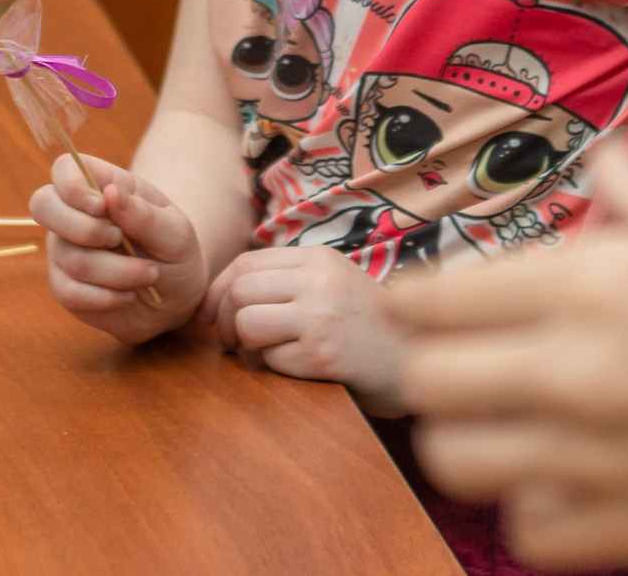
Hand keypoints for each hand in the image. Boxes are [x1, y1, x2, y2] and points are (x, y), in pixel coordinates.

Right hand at [31, 152, 206, 343]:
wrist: (175, 294)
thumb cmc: (175, 251)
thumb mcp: (175, 232)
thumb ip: (144, 214)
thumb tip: (110, 194)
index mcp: (103, 186)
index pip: (65, 169)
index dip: (72, 184)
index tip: (101, 206)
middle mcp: (75, 215)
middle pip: (43, 205)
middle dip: (84, 229)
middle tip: (121, 240)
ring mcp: (65, 250)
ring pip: (70, 257)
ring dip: (117, 271)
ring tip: (149, 274)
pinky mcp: (64, 286)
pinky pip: (68, 292)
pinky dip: (105, 297)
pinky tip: (128, 295)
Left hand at [201, 245, 406, 408]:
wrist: (418, 357)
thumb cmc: (370, 324)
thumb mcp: (335, 282)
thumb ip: (290, 278)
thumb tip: (223, 294)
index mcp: (320, 258)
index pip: (246, 262)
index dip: (217, 290)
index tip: (209, 314)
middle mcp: (319, 281)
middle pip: (239, 291)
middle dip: (223, 321)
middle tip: (232, 342)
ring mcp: (322, 318)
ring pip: (246, 323)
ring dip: (244, 346)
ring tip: (262, 354)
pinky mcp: (323, 357)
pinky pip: (269, 360)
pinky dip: (272, 368)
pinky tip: (294, 368)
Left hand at [388, 148, 627, 571]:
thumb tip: (603, 165)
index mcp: (598, 281)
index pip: (440, 297)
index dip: (409, 298)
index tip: (408, 300)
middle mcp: (578, 371)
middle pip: (427, 380)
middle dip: (430, 362)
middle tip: (457, 353)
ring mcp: (598, 461)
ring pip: (454, 461)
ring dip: (465, 435)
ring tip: (501, 415)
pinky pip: (525, 530)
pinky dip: (529, 504)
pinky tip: (563, 474)